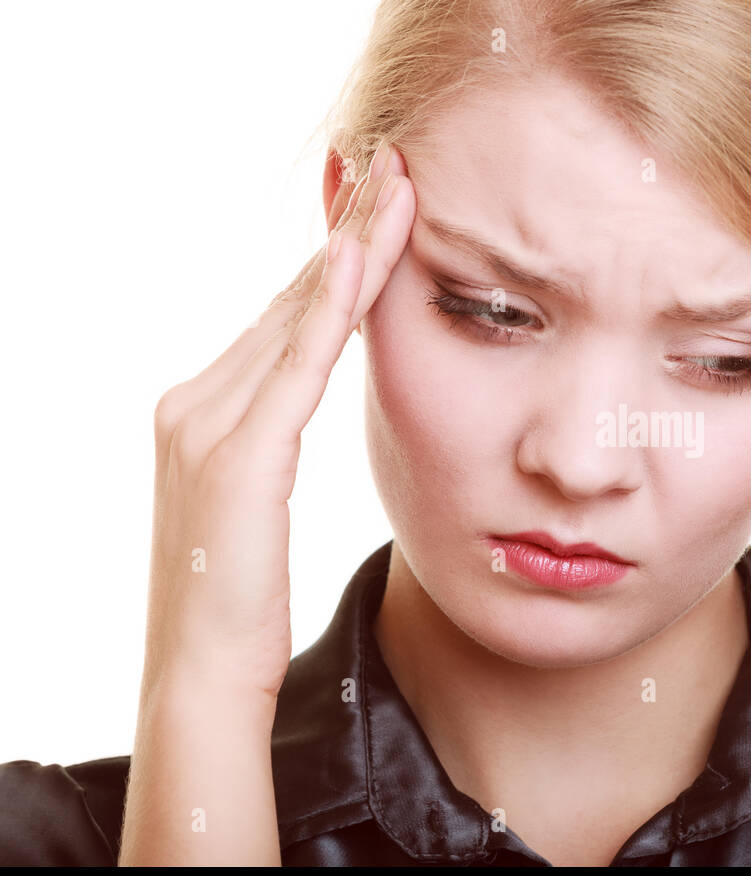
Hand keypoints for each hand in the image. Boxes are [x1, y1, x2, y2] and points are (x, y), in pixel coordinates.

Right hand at [118, 142, 414, 865]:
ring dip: (350, 247)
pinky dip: (330, 309)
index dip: (335, 261)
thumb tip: (308, 404)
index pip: (285, 318)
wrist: (201, 675)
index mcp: (204, 412)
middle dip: (347, 232)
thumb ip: (274, 444)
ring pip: (295, 316)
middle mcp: (196, 402)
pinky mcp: (235, 456)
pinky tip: (364, 260)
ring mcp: (207, 424)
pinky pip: (295, 366)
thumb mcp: (258, 507)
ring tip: (398, 187)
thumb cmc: (240, 602)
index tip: (383, 210)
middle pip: (290, 300)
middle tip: (398, 169)